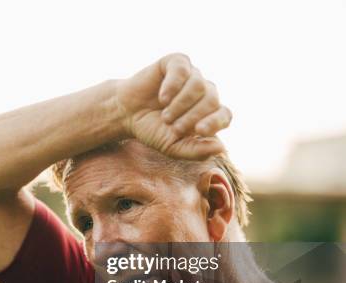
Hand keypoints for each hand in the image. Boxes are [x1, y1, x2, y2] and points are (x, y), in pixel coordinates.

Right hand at [115, 53, 231, 159]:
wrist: (126, 113)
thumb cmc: (152, 129)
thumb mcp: (172, 147)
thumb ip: (196, 151)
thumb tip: (221, 148)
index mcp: (208, 113)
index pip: (224, 115)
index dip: (215, 122)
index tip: (199, 131)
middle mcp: (204, 91)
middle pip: (212, 100)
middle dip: (192, 116)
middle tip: (173, 127)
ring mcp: (191, 75)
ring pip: (198, 85)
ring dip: (180, 104)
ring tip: (165, 115)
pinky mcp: (176, 63)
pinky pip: (182, 70)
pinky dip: (172, 86)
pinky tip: (162, 98)